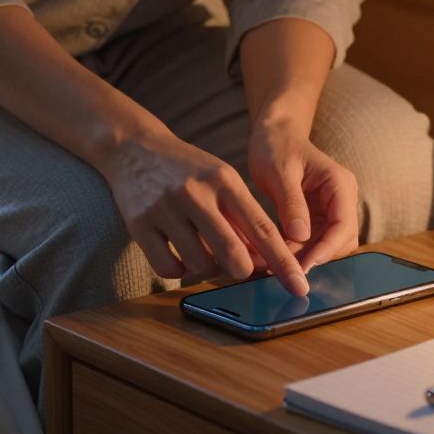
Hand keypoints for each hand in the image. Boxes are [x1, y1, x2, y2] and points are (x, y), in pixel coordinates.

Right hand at [100, 130, 307, 295]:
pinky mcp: (139, 224)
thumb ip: (242, 218)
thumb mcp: (221, 181)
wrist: (134, 148)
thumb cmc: (188, 171)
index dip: (283, 262)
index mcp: (224, 180)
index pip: (262, 229)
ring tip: (203, 251)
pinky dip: (179, 271)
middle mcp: (196, 193)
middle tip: (240, 267)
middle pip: (233, 254)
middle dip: (242, 270)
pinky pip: (168, 269)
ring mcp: (165, 209)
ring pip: (201, 265)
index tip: (299, 285)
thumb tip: (265, 262)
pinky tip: (179, 255)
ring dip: (208, 269)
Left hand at [247, 121, 358, 274]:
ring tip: (278, 262)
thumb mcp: (279, 172)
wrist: (274, 134)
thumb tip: (301, 236)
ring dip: (307, 255)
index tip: (303, 266)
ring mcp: (331, 208)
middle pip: (341, 240)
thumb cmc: (276, 146)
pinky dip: (299, 250)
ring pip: (329, 244)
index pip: (343, 226)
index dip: (326, 249)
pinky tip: (278, 253)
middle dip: (317, 255)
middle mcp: (341, 198)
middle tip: (286, 267)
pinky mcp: (318, 216)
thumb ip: (291, 202)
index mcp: (339, 184)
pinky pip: (314, 240)